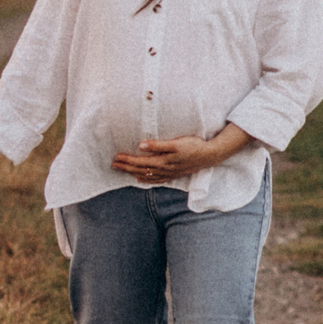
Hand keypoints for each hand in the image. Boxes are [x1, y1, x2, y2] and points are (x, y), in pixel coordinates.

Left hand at [109, 134, 229, 182]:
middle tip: (113, 164)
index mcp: (163, 161)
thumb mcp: (176, 143)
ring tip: (122, 170)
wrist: (210, 155)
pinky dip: (146, 180)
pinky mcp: (173, 174)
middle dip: (126, 167)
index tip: (116, 157)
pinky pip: (156, 180)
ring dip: (133, 172)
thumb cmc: (193, 146)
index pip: (140, 162)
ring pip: (146, 175)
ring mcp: (169, 173)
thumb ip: (158, 145)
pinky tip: (140, 179)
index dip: (127, 160)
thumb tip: (141, 146)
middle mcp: (164, 170)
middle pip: (141, 170)